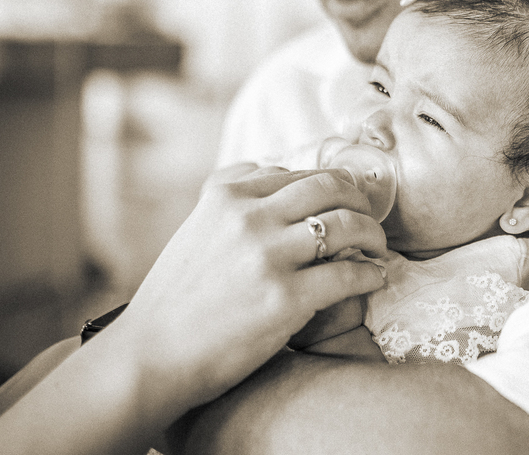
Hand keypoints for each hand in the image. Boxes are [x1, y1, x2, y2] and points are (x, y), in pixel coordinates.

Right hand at [103, 164, 388, 415]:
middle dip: (358, 199)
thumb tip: (270, 169)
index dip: (327, 184)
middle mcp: (247, 217)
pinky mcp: (286, 298)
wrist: (149, 358)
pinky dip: (371, 274)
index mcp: (224, 195)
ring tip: (379, 247)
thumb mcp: (195, 229)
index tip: (343, 199)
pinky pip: (349, 273)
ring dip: (372, 234)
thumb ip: (231, 201)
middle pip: (328, 186)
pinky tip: (375, 278)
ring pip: (346, 225)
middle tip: (370, 216)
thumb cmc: (174, 301)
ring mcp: (268, 256)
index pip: (294, 172)